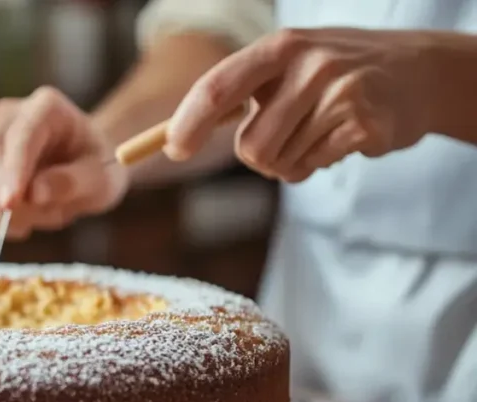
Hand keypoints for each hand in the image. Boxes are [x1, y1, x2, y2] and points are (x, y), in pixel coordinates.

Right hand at [0, 87, 128, 239]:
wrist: (87, 167)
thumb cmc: (99, 167)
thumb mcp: (101, 179)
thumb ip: (71, 183)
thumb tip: (34, 194)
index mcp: (46, 107)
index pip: (21, 136)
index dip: (12, 170)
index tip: (8, 204)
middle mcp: (10, 116)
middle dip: (8, 196)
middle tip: (44, 221)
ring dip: (15, 214)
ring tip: (52, 210)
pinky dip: (1, 223)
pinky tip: (30, 219)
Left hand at [164, 28, 433, 182]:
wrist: (418, 71)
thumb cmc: (333, 73)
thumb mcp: (286, 65)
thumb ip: (237, 94)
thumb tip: (171, 138)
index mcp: (278, 47)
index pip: (218, 88)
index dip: (189, 123)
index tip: (174, 151)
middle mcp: (308, 64)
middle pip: (250, 147)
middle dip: (260, 156)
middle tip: (287, 136)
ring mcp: (340, 92)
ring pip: (280, 163)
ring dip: (291, 162)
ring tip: (318, 132)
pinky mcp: (365, 123)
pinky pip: (313, 166)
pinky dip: (319, 162)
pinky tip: (342, 136)